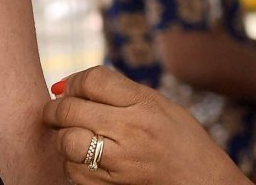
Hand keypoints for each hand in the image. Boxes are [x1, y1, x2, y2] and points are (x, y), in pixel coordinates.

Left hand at [44, 67, 249, 184]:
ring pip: (68, 142)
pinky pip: (74, 172)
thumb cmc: (180, 138)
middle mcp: (132, 129)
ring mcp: (122, 160)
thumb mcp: (159, 104)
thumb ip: (121, 92)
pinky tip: (82, 160)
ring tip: (69, 136)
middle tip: (54, 112)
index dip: (74, 81)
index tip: (70, 89)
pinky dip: (72, 165)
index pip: (93, 79)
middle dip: (54, 109)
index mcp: (144, 102)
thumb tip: (70, 85)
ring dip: (62, 138)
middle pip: (71, 109)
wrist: (201, 180)